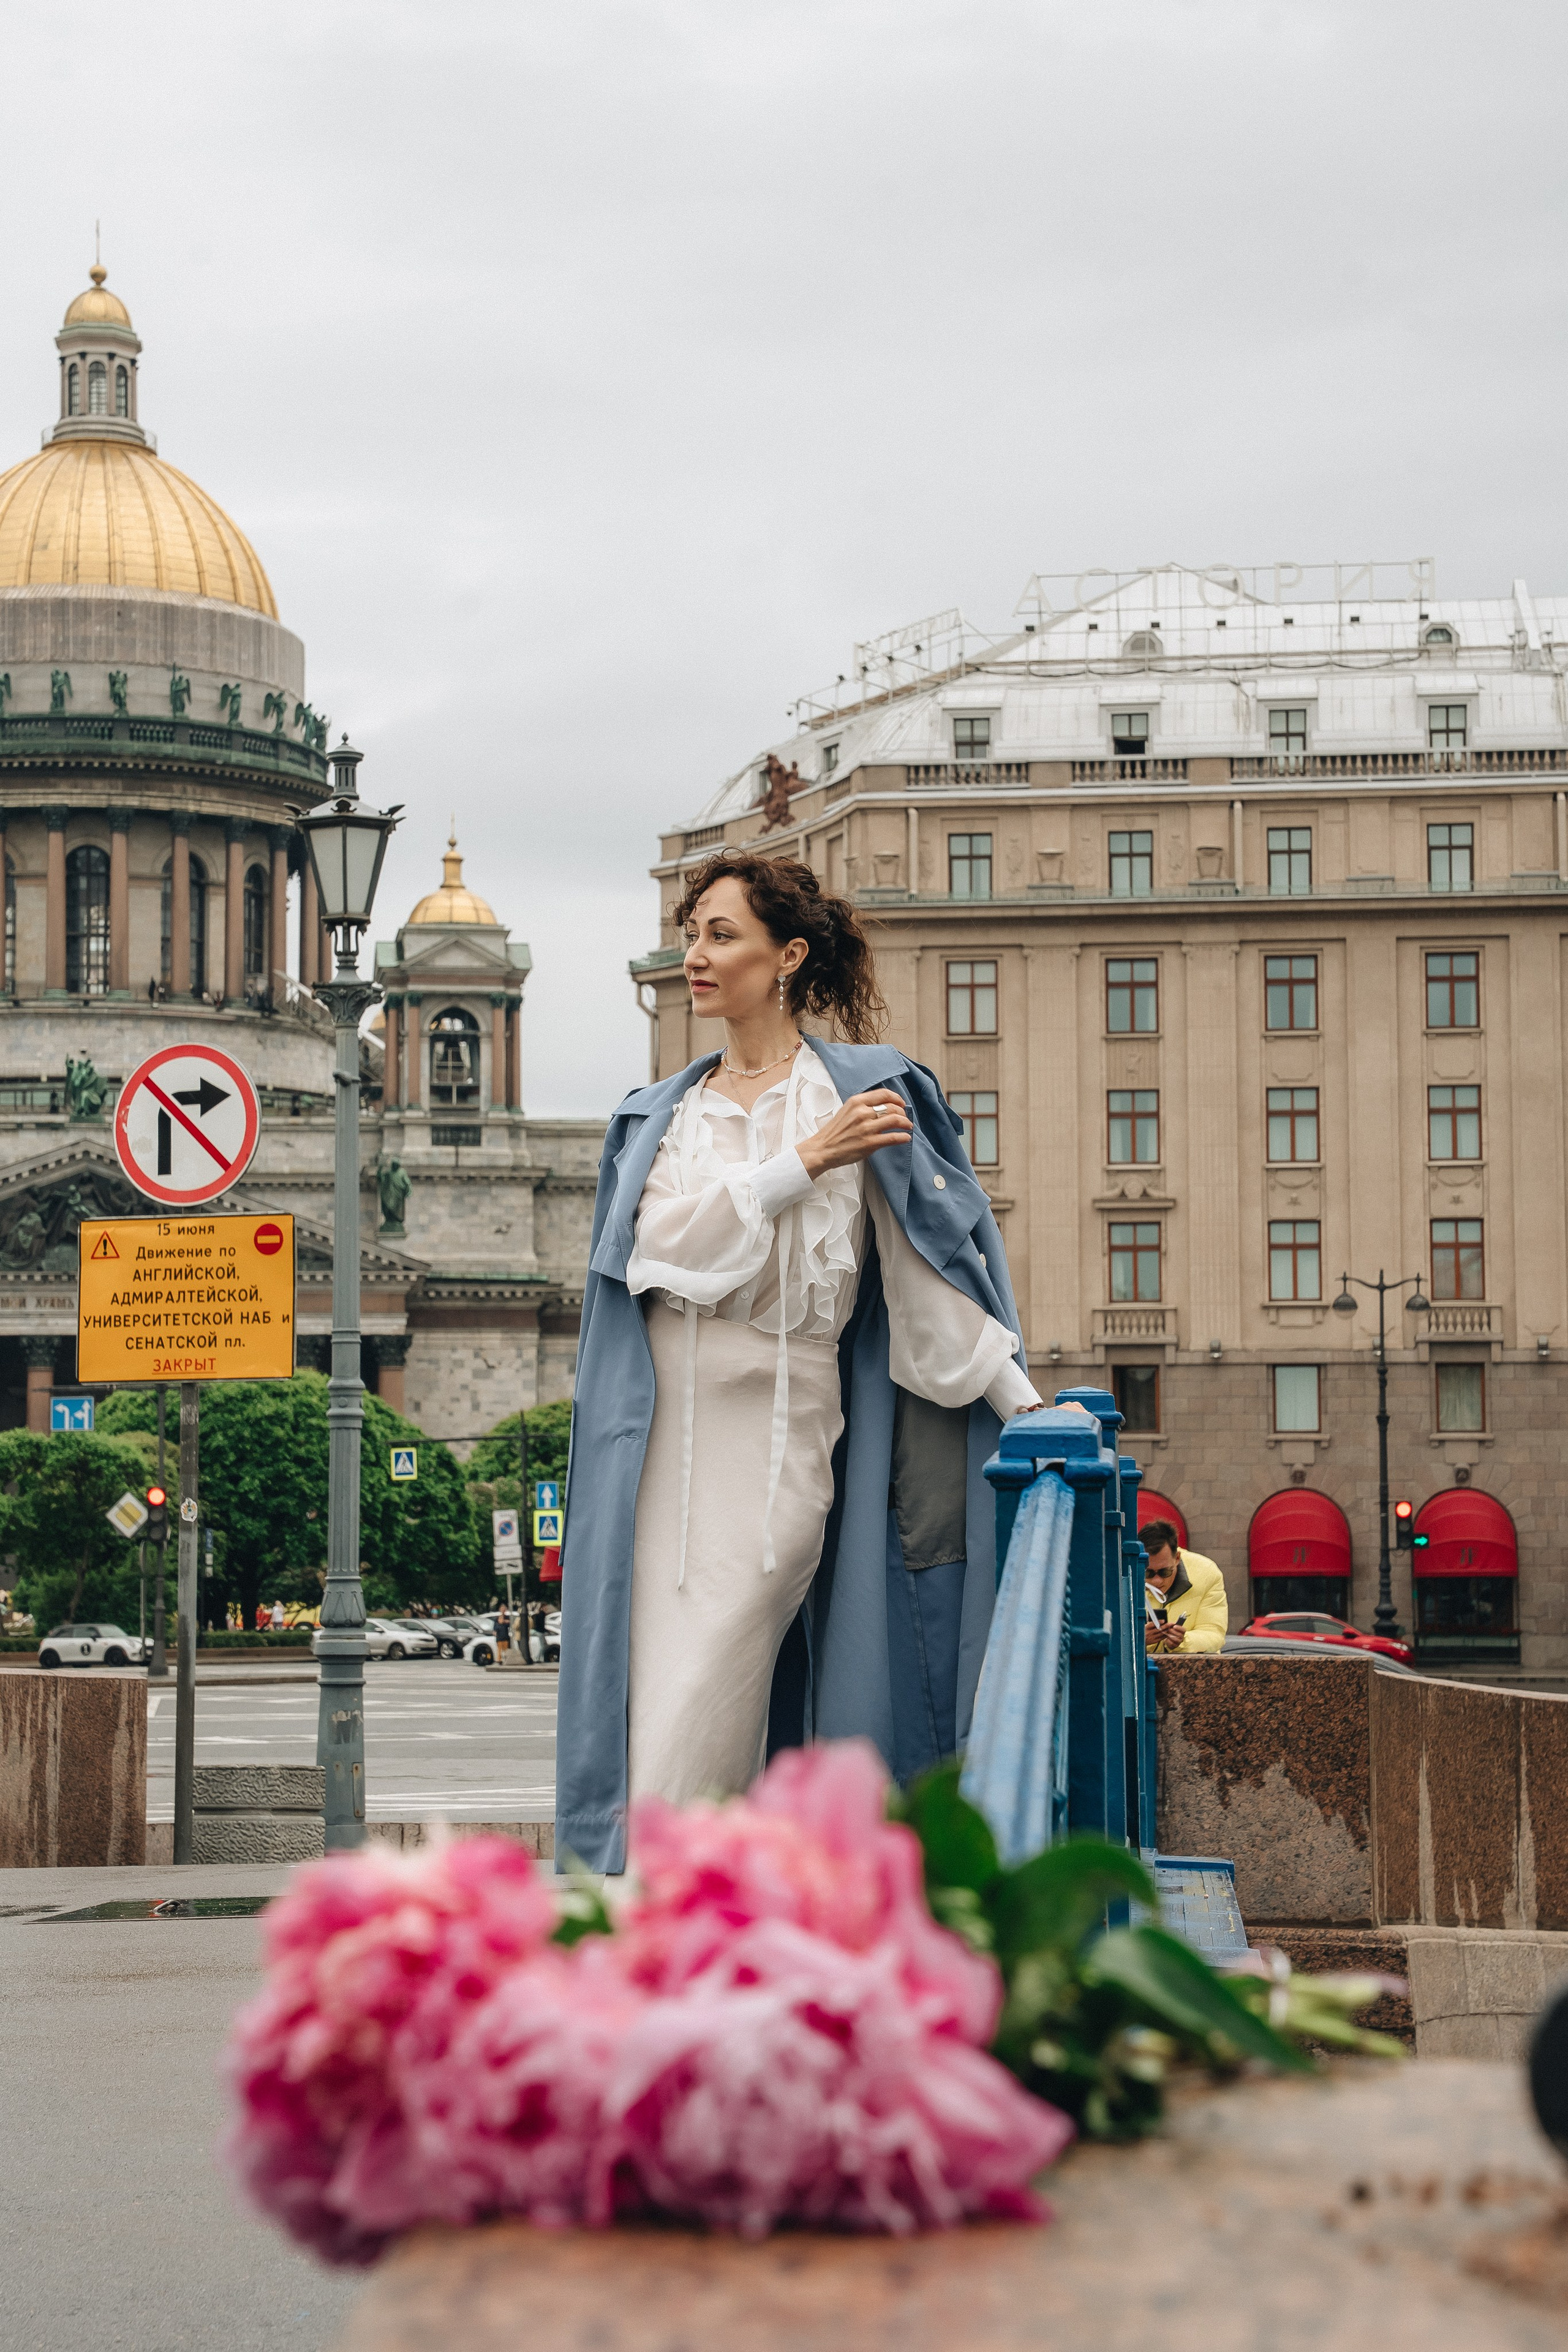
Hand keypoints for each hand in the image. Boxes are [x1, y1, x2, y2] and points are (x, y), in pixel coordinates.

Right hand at [797, 1088, 914, 1177]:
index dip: (896, 1098)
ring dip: (905, 1123)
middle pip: (892, 1107)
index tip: (901, 1103)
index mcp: (856, 1102)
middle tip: (904, 1117)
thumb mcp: (846, 1111)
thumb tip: (882, 1105)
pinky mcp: (869, 1143)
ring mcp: (866, 1128)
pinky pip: (893, 1137)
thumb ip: (862, 1106)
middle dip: (902, 1112)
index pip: (883, 1094)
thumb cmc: (834, 1132)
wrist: (822, 1149)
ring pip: (895, 1120)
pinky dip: (902, 1137)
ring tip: (907, 1126)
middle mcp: (862, 1112)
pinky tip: (905, 1138)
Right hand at [1144, 1622, 1184, 1650]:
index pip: (1153, 1624)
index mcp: (1146, 1628)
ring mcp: (1151, 1637)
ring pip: (1161, 1634)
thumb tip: (1157, 1620)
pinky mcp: (1153, 1641)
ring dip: (1166, 1630)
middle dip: (1165, 1626)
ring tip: (1171, 1628)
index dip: (1158, 1622)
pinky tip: (1168, 1633)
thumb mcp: (1143, 1626)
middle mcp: (1149, 1633)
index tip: (1163, 1620)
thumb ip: (1149, 1623)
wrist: (1139, 1641)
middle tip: (1171, 1624)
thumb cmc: (1142, 1631)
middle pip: (1159, 1629)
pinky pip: (1160, 1638)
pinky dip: (1165, 1635)